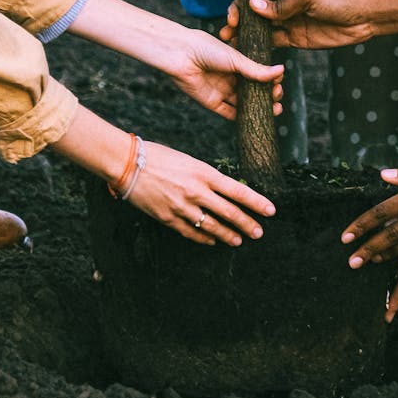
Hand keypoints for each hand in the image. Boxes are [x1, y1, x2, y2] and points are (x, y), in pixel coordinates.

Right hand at [129, 141, 275, 245]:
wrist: (127, 164)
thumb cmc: (158, 156)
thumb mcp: (189, 160)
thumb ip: (206, 176)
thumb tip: (223, 190)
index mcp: (204, 173)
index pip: (238, 190)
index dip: (256, 202)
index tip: (271, 210)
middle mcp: (196, 192)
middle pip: (230, 212)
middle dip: (247, 224)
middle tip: (259, 232)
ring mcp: (182, 207)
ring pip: (212, 226)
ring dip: (228, 235)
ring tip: (239, 240)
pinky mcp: (168, 218)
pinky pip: (192, 233)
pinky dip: (205, 238)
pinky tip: (213, 242)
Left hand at [168, 27, 282, 117]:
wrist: (180, 55)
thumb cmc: (206, 49)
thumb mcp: (236, 58)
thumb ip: (257, 69)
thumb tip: (281, 71)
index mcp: (236, 62)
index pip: (258, 74)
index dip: (270, 79)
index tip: (279, 81)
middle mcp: (230, 77)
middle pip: (253, 90)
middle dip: (268, 95)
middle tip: (277, 96)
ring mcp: (222, 90)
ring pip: (244, 103)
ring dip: (259, 107)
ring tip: (275, 110)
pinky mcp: (212, 102)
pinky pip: (229, 113)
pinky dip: (242, 118)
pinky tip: (255, 119)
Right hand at [222, 0, 374, 48]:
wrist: (364, 18)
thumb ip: (281, 4)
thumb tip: (252, 5)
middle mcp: (284, 1)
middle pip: (255, 6)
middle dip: (239, 13)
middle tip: (229, 23)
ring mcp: (289, 19)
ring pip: (261, 24)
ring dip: (245, 30)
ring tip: (229, 38)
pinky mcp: (294, 37)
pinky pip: (273, 41)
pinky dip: (259, 45)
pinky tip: (245, 50)